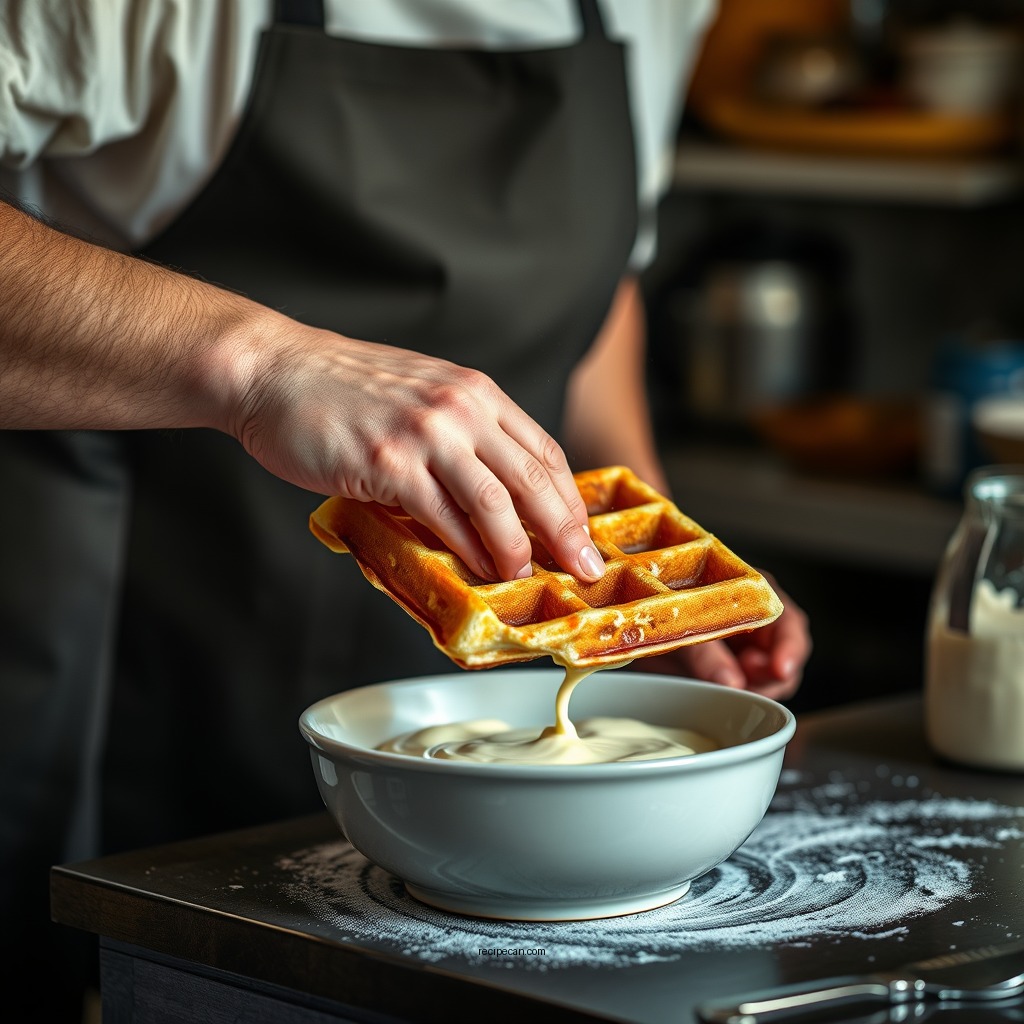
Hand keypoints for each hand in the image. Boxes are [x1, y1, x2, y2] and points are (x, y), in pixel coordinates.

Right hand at [227, 322, 605, 583]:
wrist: (276, 370)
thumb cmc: (344, 388)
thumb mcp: (422, 392)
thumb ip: (463, 432)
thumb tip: (497, 489)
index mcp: (475, 392)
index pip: (544, 450)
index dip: (570, 499)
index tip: (583, 533)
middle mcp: (460, 408)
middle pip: (534, 478)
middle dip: (565, 530)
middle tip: (583, 567)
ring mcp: (425, 435)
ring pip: (495, 500)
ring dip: (517, 546)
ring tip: (526, 576)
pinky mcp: (387, 464)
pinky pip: (442, 516)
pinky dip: (467, 548)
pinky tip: (478, 567)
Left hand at [638, 573, 810, 699]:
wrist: (632, 624)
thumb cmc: (655, 611)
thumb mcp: (678, 629)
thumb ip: (705, 655)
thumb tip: (732, 684)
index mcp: (751, 594)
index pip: (788, 623)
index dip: (790, 648)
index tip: (780, 670)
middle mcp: (756, 619)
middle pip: (784, 655)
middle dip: (769, 677)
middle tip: (739, 685)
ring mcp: (747, 646)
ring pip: (770, 677)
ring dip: (753, 689)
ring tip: (722, 684)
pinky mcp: (734, 669)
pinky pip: (748, 689)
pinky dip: (740, 696)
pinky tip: (720, 692)